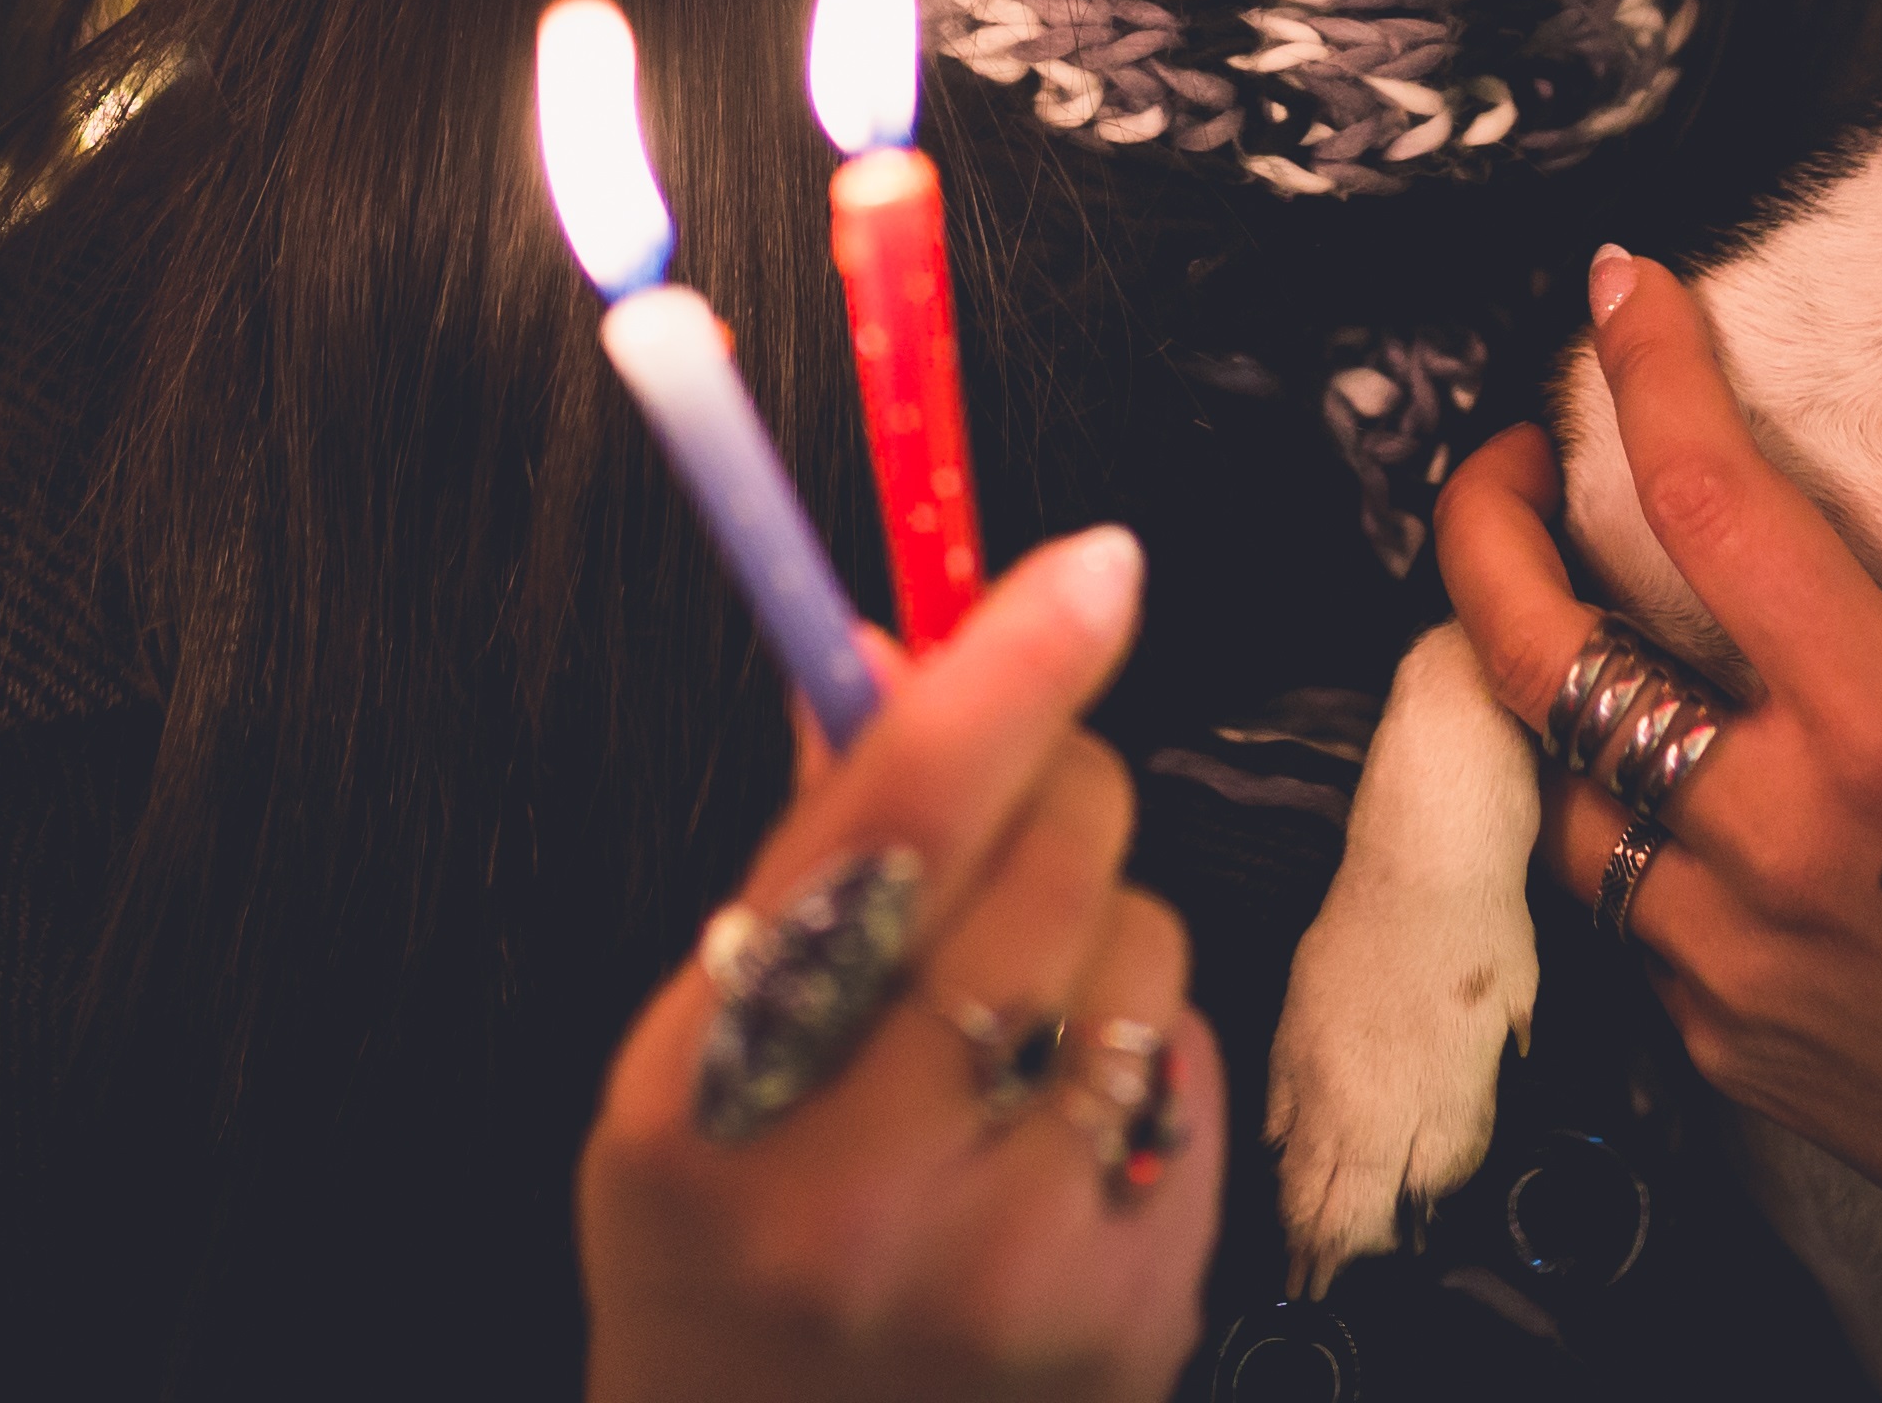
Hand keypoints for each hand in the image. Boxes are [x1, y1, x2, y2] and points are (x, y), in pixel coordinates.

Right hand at [579, 527, 1226, 1402]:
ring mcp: (1012, 1266)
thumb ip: (799, 861)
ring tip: (1000, 1027)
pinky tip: (1052, 1127)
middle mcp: (863, 1191)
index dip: (1005, 671)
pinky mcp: (1135, 1312)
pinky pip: (1194, 1065)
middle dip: (1054, 787)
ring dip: (1100, 936)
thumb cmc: (723, 1255)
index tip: (1093, 568)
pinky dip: (1142, 1056)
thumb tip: (887, 646)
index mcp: (719, 1102)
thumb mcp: (687, 1072)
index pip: (892, 823)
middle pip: (1053, 859)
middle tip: (1007, 819)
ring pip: (1145, 948)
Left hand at [1433, 253, 1881, 1373]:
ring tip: (1558, 589)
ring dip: (1533, 680)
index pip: (1716, 521)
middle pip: (1547, 662)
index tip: (1620, 289)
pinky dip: (1604, 809)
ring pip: (1560, 790)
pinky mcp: (1732, 1050)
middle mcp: (1782, 863)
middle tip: (1511, 448)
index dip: (1652, 379)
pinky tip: (1656, 753)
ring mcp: (1737, 970)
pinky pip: (1617, 906)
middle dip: (1489, 529)